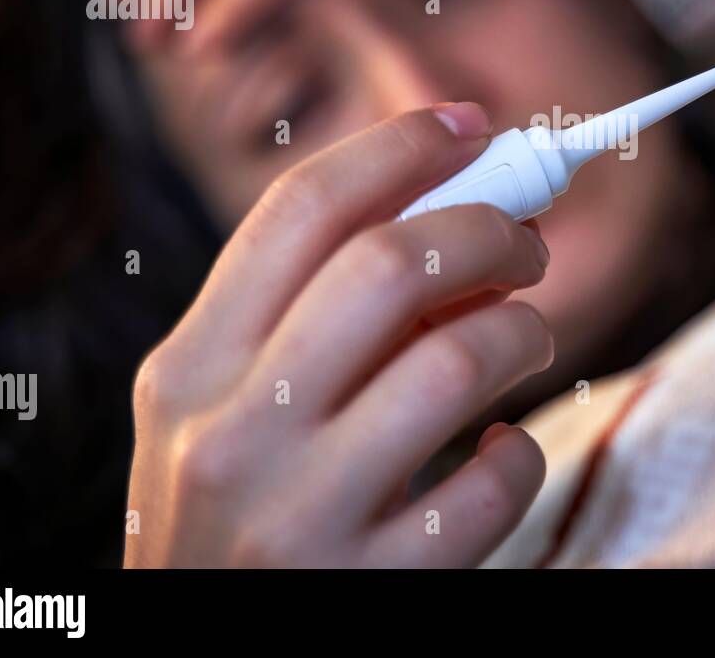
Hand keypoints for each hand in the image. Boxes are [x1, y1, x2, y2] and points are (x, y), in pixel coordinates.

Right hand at [123, 103, 553, 566]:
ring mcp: (298, 517)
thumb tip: (457, 221)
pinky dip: (520, 452)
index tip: (468, 126)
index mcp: (187, 370)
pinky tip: (498, 453)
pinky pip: (493, 482)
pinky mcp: (374, 588)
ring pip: (457, 360)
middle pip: (389, 263)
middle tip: (527, 243)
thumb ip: (313, 322)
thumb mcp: (229, 415)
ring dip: (523, 331)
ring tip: (527, 341)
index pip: (300, 211)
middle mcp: (230, 435)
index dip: (398, 149)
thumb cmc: (237, 521)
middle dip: (488, 229)